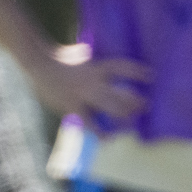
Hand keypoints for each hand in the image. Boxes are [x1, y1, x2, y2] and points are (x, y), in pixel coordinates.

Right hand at [27, 41, 150, 122]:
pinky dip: (100, 133)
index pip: (122, 67)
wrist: (39, 64)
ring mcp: (83, 96)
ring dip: (124, 118)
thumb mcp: (82, 52)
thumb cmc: (61, 56)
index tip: (152, 76)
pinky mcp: (73, 107)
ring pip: (110, 110)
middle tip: (147, 107)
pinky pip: (90, 124)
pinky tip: (109, 139)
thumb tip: (106, 57)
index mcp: (96, 66)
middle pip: (121, 94)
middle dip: (136, 102)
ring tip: (134, 125)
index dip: (137, 71)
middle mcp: (93, 81)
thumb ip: (95, 59)